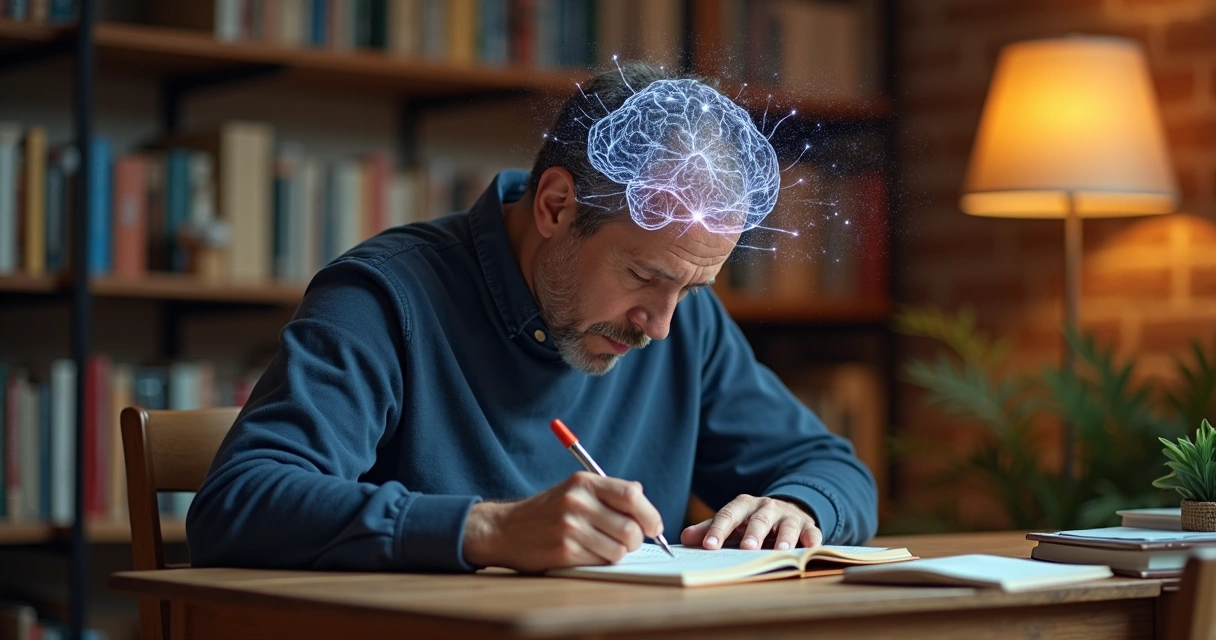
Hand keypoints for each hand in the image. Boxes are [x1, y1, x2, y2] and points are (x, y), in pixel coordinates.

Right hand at [462, 471, 663, 572]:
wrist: (506, 529)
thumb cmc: (548, 510)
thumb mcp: (575, 489)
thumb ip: (609, 491)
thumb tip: (641, 496)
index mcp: (584, 482)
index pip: (631, 496)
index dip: (650, 514)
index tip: (654, 527)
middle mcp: (577, 502)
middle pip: (630, 527)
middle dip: (635, 540)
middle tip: (628, 541)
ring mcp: (570, 527)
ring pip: (619, 549)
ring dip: (618, 553)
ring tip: (603, 546)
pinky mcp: (564, 551)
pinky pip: (601, 561)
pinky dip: (601, 561)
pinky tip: (587, 553)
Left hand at [680, 495, 821, 550]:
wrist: (785, 511)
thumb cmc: (752, 521)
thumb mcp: (731, 522)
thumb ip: (709, 529)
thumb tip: (684, 538)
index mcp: (744, 505)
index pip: (729, 515)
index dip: (718, 529)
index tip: (709, 545)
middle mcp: (767, 507)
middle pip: (759, 519)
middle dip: (753, 533)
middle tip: (747, 548)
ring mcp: (789, 516)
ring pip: (787, 524)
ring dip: (785, 537)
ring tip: (781, 550)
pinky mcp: (808, 526)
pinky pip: (812, 533)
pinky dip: (812, 540)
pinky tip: (809, 549)